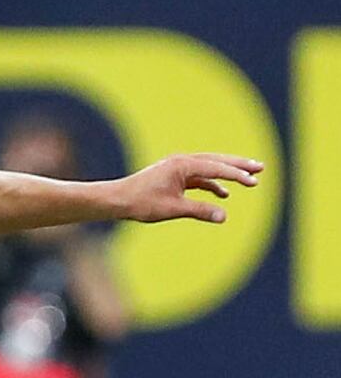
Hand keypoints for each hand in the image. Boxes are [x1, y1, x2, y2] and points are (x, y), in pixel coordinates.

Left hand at [112, 153, 262, 223]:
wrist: (117, 200)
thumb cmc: (141, 203)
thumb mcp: (173, 209)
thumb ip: (200, 211)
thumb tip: (224, 216)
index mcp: (183, 165)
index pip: (216, 168)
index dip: (237, 175)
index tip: (254, 181)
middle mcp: (182, 161)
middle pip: (217, 161)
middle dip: (239, 166)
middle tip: (261, 168)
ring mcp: (178, 168)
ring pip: (209, 168)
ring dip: (227, 173)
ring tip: (249, 178)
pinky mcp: (174, 176)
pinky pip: (198, 178)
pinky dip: (211, 184)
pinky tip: (222, 195)